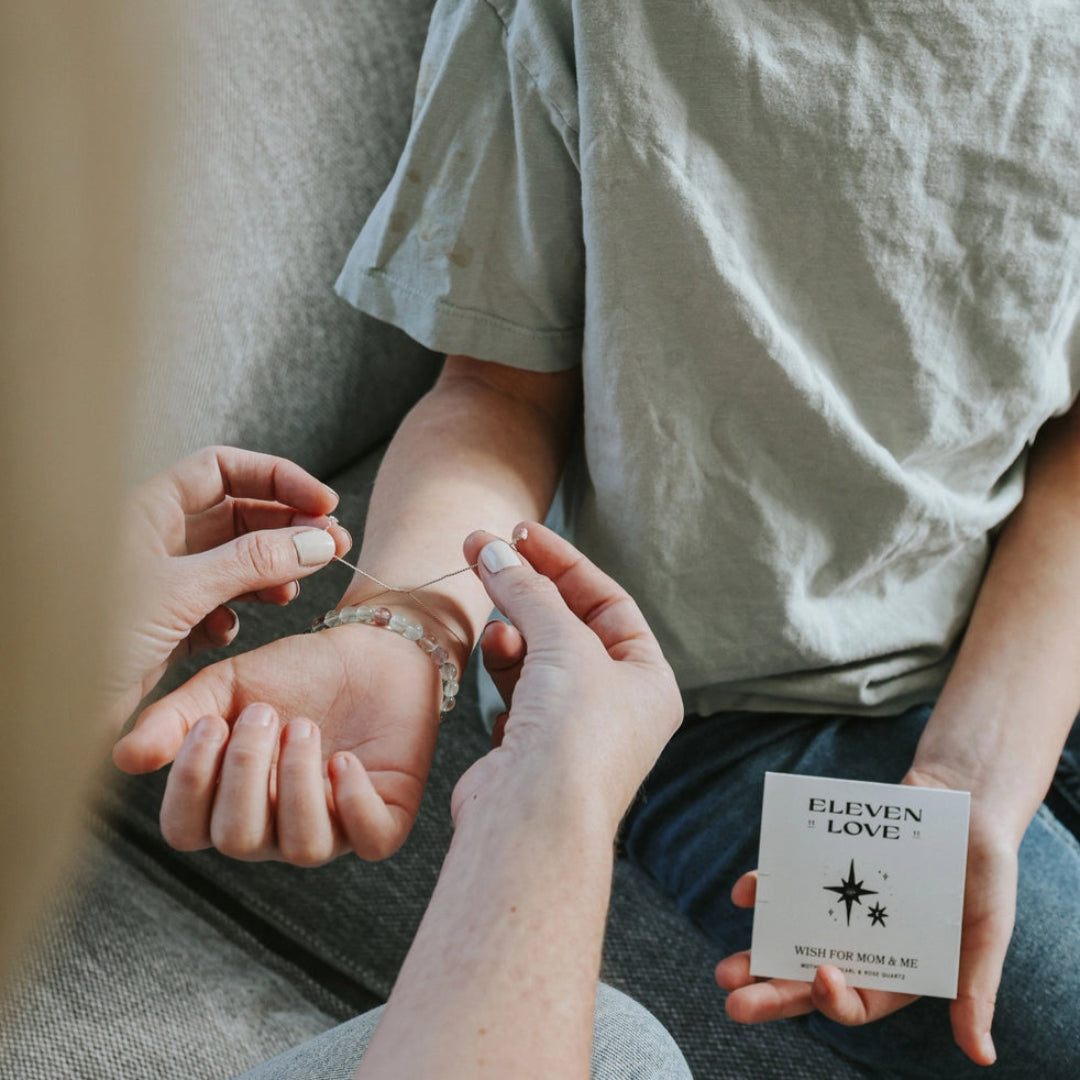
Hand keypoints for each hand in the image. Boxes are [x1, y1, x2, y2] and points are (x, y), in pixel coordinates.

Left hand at [108, 446, 350, 723]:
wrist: (44, 708)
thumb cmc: (87, 637)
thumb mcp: (181, 591)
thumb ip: (255, 562)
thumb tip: (319, 539)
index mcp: (146, 509)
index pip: (224, 469)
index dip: (278, 479)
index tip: (323, 503)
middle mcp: (154, 539)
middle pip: (237, 514)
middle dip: (286, 528)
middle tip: (331, 545)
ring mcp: (160, 582)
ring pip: (232, 563)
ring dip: (268, 573)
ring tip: (291, 591)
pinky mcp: (163, 624)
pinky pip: (215, 606)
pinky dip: (234, 614)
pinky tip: (229, 629)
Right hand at [113, 622, 442, 862]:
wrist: (373, 648)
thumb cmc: (299, 673)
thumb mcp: (229, 686)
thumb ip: (176, 718)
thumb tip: (124, 758)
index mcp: (231, 802)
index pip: (186, 830)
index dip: (191, 784)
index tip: (212, 724)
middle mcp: (277, 827)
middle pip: (238, 840)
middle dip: (247, 772)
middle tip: (267, 713)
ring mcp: (334, 828)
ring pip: (302, 846)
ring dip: (297, 781)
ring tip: (304, 727)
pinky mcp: (386, 818)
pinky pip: (370, 841)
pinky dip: (354, 802)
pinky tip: (344, 759)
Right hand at [450, 523, 682, 835]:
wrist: (532, 823)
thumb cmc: (574, 737)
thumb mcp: (564, 643)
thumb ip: (529, 590)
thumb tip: (493, 549)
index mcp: (647, 680)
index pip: (607, 601)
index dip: (564, 562)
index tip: (520, 533)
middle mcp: (615, 705)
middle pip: (569, 624)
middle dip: (527, 587)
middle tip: (485, 551)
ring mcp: (570, 727)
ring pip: (537, 654)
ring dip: (513, 625)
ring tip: (492, 610)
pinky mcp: (528, 746)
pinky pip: (515, 687)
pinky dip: (502, 662)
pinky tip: (492, 648)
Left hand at [716, 772, 1013, 1067]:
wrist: (961, 803)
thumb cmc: (982, 872)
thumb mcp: (988, 929)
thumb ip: (976, 988)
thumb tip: (982, 1056)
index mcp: (896, 972)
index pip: (858, 1002)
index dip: (835, 1000)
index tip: (822, 975)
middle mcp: (858, 946)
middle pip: (808, 981)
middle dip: (772, 996)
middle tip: (735, 1002)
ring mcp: (834, 907)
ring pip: (788, 939)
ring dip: (755, 954)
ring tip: (725, 968)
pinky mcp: (819, 870)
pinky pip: (785, 886)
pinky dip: (763, 890)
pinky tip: (745, 892)